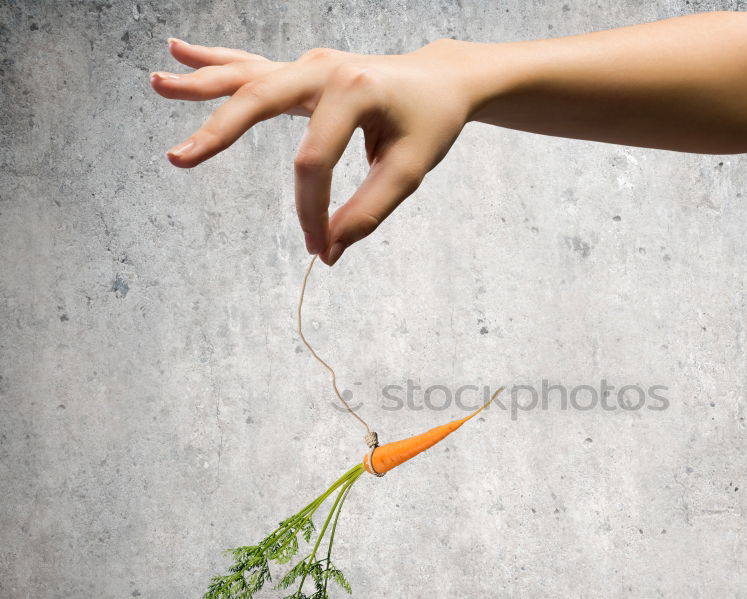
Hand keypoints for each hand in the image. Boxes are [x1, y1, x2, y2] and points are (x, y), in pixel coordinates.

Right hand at [151, 38, 473, 263]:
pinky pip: (253, 68)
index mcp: (354, 90)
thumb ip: (368, 211)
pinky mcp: (303, 72)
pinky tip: (178, 52)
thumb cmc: (429, 122)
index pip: (314, 162)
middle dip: (219, 133)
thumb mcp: (410, 170)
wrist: (441, 80)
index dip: (311, 211)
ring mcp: (310, 66)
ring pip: (247, 76)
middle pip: (261, 102)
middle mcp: (324, 69)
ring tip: (157, 83)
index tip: (320, 248)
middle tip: (179, 159)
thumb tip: (329, 250)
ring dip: (202, 84)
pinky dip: (217, 63)